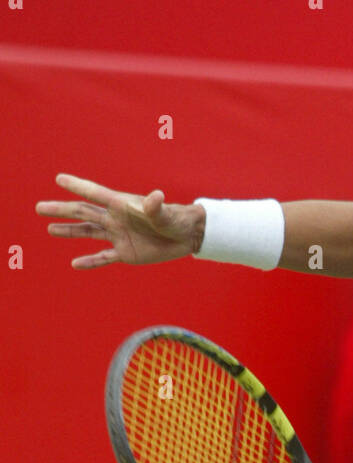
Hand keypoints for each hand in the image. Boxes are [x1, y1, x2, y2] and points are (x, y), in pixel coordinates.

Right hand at [36, 173, 204, 268]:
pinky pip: (104, 257)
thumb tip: (155, 197)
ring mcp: (118, 235)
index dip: (78, 186)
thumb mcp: (166, 213)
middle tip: (39, 207)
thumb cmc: (175, 219)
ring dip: (69, 231)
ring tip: (49, 229)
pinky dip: (90, 261)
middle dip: (61, 210)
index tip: (59, 179)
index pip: (95, 194)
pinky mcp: (125, 253)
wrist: (185, 236)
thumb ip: (156, 207)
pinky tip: (75, 263)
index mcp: (122, 205)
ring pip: (88, 233)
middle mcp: (116, 219)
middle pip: (83, 213)